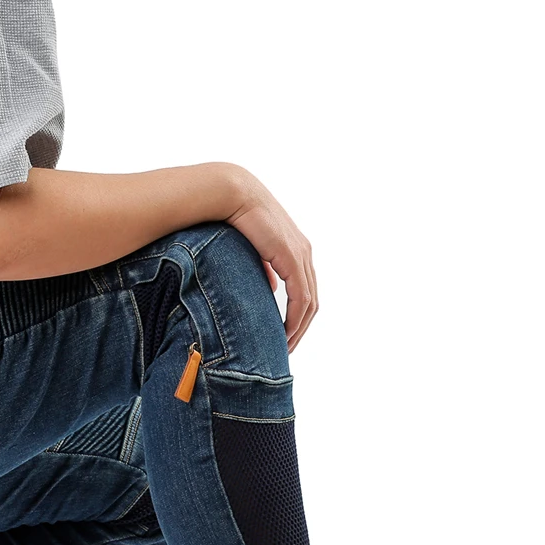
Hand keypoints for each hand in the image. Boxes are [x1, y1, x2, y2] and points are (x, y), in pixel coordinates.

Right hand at [222, 166, 317, 352]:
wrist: (231, 195)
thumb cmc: (234, 219)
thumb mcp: (252, 251)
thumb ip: (265, 270)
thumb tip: (271, 289)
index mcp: (296, 251)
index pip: (306, 292)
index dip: (298, 318)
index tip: (284, 337)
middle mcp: (304, 253)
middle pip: (312, 302)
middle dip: (301, 329)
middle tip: (286, 350)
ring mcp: (301, 255)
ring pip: (310, 303)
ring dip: (299, 329)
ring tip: (284, 347)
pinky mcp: (292, 257)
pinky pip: (301, 297)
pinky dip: (295, 318)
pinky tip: (285, 332)